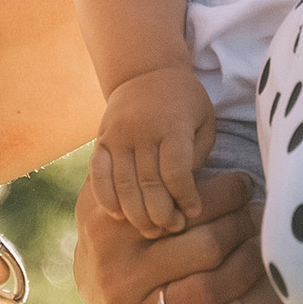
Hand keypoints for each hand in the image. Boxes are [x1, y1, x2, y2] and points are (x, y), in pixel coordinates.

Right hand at [73, 159, 270, 303]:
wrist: (93, 287)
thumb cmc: (129, 229)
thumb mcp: (126, 192)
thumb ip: (151, 174)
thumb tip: (208, 146)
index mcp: (108, 221)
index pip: (184, 202)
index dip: (227, 194)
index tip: (247, 186)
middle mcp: (113, 268)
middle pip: (205, 245)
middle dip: (243, 228)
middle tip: (260, 218)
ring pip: (204, 292)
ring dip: (244, 271)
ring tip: (259, 253)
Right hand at [95, 63, 217, 231]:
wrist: (145, 73)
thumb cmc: (184, 103)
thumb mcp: (204, 121)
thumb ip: (196, 156)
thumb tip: (183, 194)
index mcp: (172, 125)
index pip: (177, 172)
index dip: (185, 198)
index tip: (192, 213)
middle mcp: (141, 130)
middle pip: (148, 183)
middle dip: (161, 213)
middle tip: (172, 229)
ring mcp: (117, 136)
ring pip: (123, 184)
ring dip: (136, 214)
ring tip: (151, 230)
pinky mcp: (101, 141)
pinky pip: (98, 175)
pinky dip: (106, 198)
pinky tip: (118, 216)